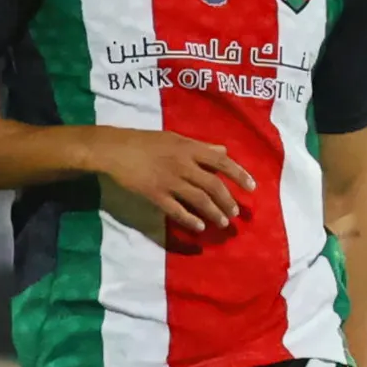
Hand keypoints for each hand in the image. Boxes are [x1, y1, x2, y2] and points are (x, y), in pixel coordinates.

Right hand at [95, 129, 255, 234]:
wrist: (114, 149)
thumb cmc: (145, 142)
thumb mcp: (175, 138)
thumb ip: (200, 147)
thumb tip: (223, 151)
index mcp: (190, 149)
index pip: (222, 162)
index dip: (239, 175)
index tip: (252, 188)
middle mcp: (183, 165)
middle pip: (213, 186)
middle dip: (227, 201)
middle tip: (235, 213)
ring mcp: (169, 181)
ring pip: (199, 200)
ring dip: (214, 213)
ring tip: (223, 222)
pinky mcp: (155, 194)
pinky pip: (176, 210)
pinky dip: (190, 220)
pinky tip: (199, 227)